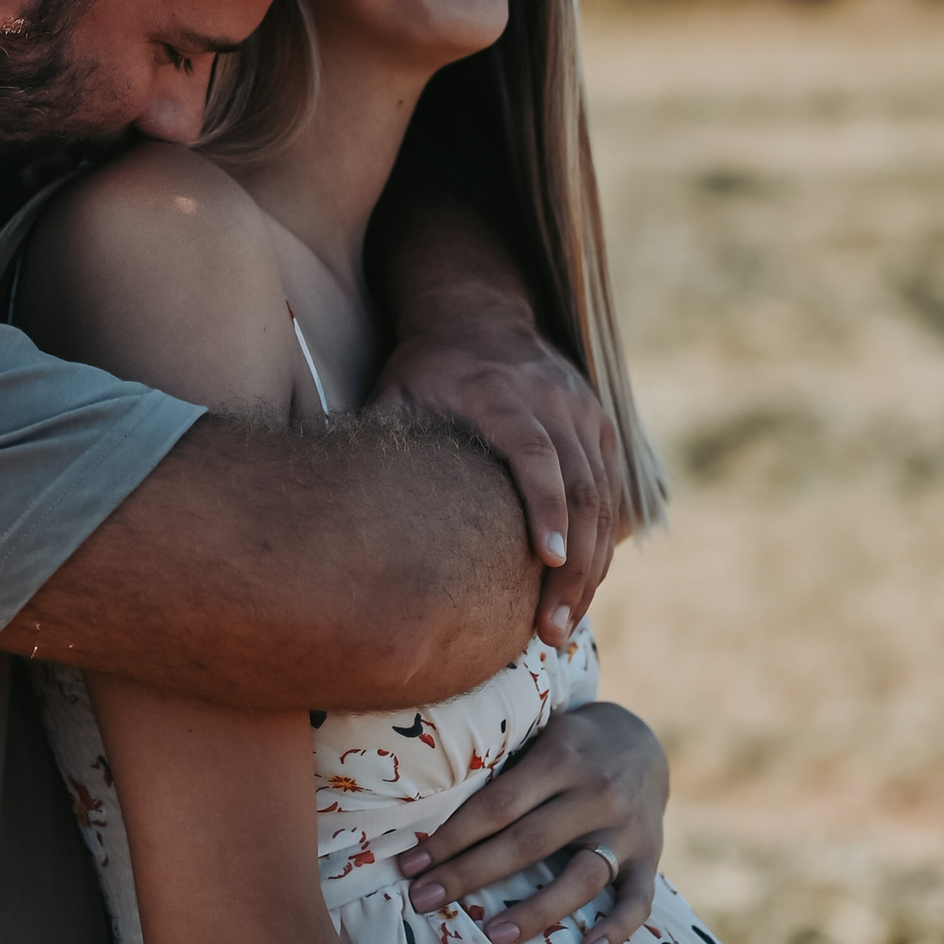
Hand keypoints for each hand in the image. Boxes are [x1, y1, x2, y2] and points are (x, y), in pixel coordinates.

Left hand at [374, 294, 621, 643]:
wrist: (477, 312)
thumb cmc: (425, 368)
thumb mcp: (395, 393)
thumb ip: (379, 441)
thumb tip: (330, 506)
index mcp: (502, 396)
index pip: (537, 456)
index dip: (546, 508)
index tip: (548, 561)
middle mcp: (554, 402)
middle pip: (582, 490)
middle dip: (575, 568)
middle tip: (552, 632)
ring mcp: (584, 412)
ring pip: (605, 499)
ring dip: (592, 568)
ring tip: (565, 628)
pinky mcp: (600, 425)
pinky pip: (612, 493)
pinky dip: (603, 545)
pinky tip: (582, 591)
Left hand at [404, 700, 668, 943]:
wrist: (645, 740)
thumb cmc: (571, 744)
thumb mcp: (540, 733)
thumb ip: (503, 765)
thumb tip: (427, 803)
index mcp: (561, 758)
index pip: (497, 805)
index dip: (451, 837)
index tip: (410, 865)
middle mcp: (596, 794)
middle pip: (526, 844)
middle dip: (469, 875)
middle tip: (423, 901)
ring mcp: (626, 830)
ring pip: (580, 878)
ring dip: (536, 911)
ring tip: (494, 936)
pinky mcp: (650, 856)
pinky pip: (639, 898)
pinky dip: (619, 927)